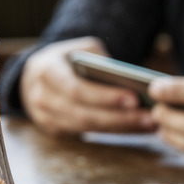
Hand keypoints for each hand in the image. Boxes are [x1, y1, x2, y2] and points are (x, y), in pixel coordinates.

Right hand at [20, 36, 154, 136]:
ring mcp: (47, 119)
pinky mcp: (56, 132)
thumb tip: (126, 79)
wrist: (34, 76)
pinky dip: (114, 131)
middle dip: (119, 118)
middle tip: (150, 118)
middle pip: (85, 116)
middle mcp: (43, 99)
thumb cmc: (64, 60)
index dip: (105, 97)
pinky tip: (136, 128)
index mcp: (47, 72)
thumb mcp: (78, 49)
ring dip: (121, 128)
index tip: (134, 98)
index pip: (77, 89)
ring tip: (149, 124)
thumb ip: (98, 59)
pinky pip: (89, 135)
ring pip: (89, 129)